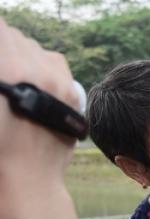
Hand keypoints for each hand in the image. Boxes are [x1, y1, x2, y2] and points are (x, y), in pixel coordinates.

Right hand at [0, 18, 77, 200]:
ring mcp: (57, 81)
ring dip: (21, 56)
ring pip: (34, 48)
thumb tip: (5, 66)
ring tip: (14, 77)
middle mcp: (35, 70)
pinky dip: (42, 65)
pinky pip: (54, 62)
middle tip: (3, 73)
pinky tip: (33, 80)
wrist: (27, 178)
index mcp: (8, 71)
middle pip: (13, 38)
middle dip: (3, 49)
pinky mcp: (70, 91)